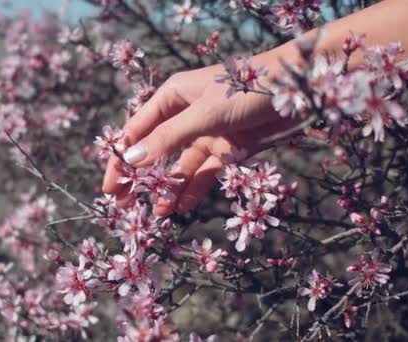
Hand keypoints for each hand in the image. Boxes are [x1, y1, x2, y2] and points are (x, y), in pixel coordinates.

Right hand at [102, 53, 297, 216]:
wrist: (298, 89)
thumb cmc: (244, 89)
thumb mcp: (201, 114)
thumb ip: (167, 139)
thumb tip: (132, 160)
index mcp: (172, 98)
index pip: (136, 131)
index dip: (121, 158)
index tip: (109, 186)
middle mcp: (186, 116)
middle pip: (155, 151)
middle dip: (140, 177)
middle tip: (124, 206)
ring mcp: (207, 134)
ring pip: (180, 166)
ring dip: (168, 188)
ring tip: (157, 212)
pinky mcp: (228, 149)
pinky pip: (205, 173)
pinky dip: (194, 189)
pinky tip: (183, 207)